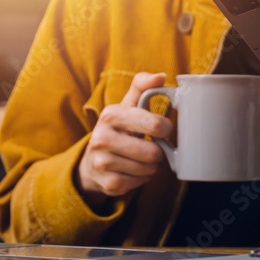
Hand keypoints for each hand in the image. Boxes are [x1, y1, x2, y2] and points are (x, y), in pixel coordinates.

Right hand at [76, 72, 172, 200]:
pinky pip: (140, 183)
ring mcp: (102, 162)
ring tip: (142, 158)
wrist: (93, 160)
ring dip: (152, 166)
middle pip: (153, 152)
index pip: (155, 124)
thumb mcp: (127, 105)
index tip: (163, 129)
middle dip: (159, 152)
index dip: (166, 128)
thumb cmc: (119, 128)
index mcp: (111, 114)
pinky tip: (134, 170)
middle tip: (153, 147)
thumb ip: (142, 86)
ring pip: (148, 169)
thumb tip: (160, 76)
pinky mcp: (107, 183)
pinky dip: (143, 178)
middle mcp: (101, 138)